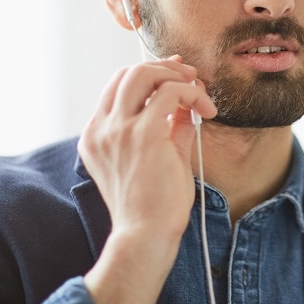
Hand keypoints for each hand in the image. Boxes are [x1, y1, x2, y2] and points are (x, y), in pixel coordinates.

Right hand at [78, 56, 215, 303]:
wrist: (146, 236)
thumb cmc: (153, 205)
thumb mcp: (157, 156)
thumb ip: (167, 125)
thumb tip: (185, 100)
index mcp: (96, 135)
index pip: (118, 85)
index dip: (150, 72)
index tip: (178, 75)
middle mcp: (101, 128)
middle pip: (128, 72)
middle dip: (164, 67)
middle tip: (192, 78)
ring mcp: (118, 130)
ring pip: (143, 73)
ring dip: (176, 75)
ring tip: (200, 91)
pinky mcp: (143, 133)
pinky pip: (171, 92)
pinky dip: (192, 93)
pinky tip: (207, 111)